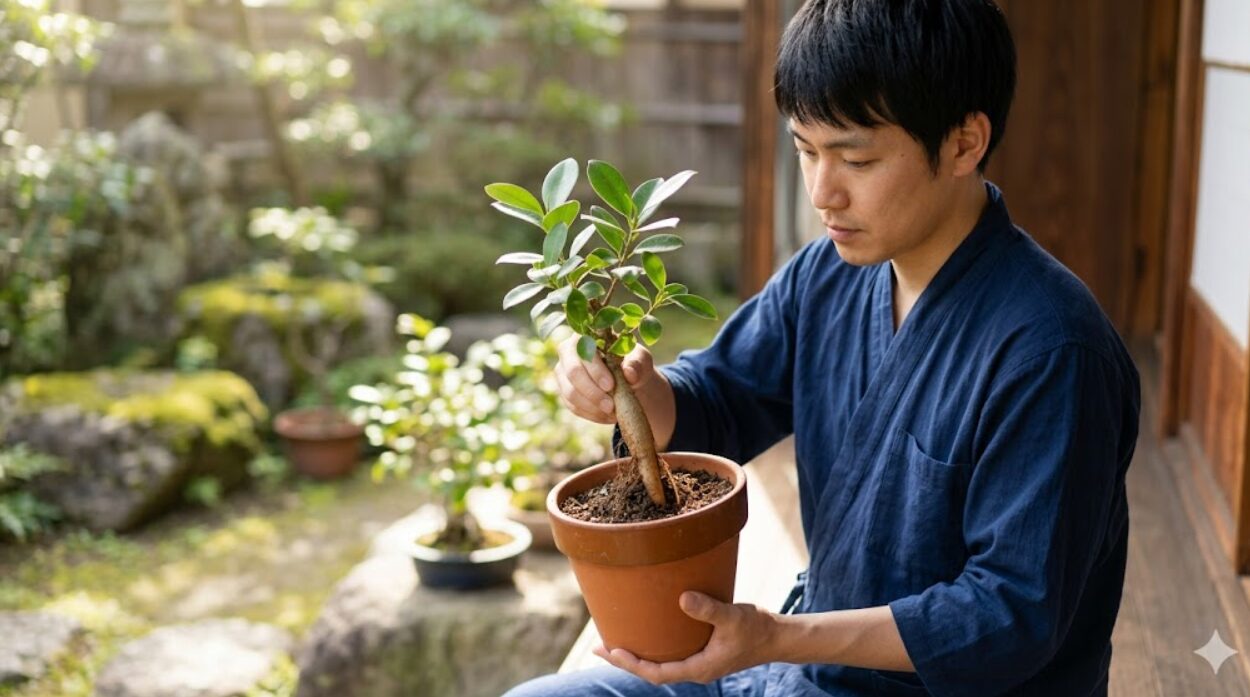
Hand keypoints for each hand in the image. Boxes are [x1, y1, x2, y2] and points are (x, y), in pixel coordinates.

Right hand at [555, 334, 659, 423]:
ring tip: (612, 412)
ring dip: (592, 406)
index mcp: (586, 336)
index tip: (611, 386)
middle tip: (611, 405)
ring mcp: (563, 372)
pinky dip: (591, 414)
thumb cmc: (632, 362)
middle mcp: (568, 351)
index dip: (595, 370)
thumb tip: (629, 373)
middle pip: (572, 373)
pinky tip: (607, 416)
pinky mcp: (564, 391)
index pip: (584, 351)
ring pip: (570, 393)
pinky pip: (573, 407)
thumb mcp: (640, 360)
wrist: (627, 377)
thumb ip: (637, 364)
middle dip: (592, 392)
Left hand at [592, 591, 777, 684]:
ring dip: (637, 655)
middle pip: (653, 671)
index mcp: (699, 668)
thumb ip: (708, 609)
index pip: (657, 673)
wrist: (776, 637)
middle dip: (626, 660)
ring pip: (660, 663)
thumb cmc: (756, 629)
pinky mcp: (702, 652)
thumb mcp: (732, 617)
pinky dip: (653, 646)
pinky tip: (645, 632)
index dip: (632, 664)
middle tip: (599, 647)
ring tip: (614, 642)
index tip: (611, 651)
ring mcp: (698, 662)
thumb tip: (683, 598)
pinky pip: (670, 654)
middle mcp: (695, 669)